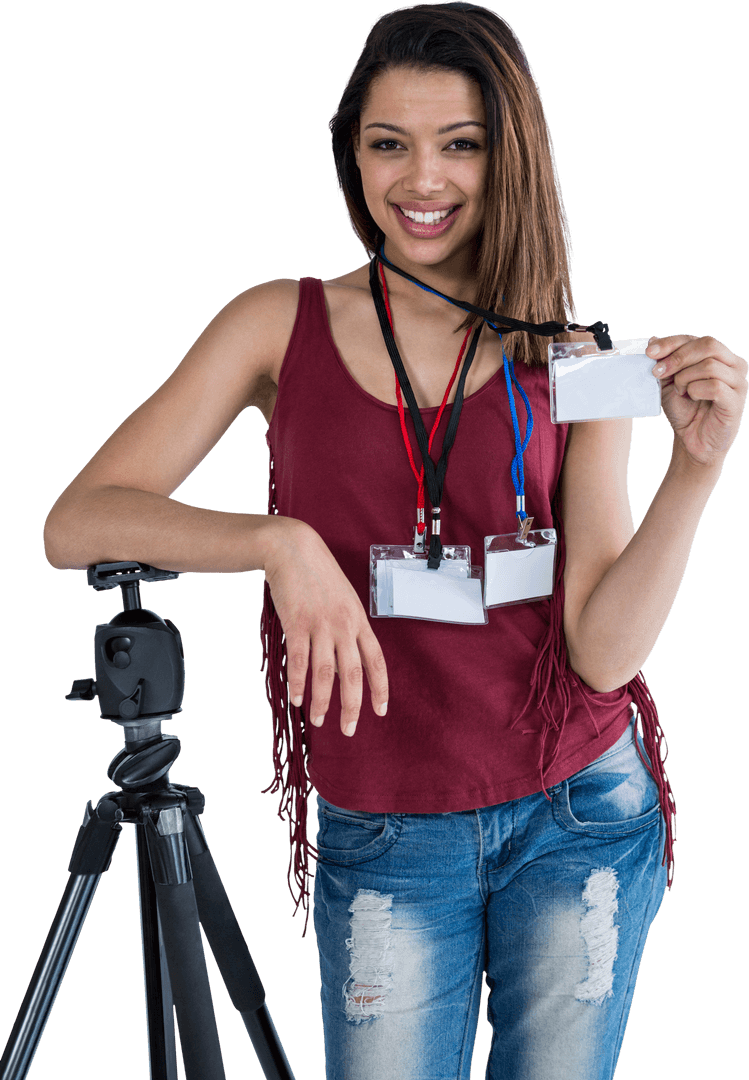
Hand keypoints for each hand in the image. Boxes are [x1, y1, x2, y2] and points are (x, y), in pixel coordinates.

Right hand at [263, 518, 388, 736]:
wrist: (293, 548)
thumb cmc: (318, 574)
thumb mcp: (344, 598)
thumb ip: (347, 625)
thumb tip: (346, 654)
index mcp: (359, 620)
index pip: (376, 661)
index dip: (380, 689)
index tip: (380, 711)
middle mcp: (344, 625)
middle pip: (353, 674)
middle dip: (352, 706)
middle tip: (348, 729)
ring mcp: (320, 624)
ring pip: (326, 672)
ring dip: (323, 700)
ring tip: (319, 719)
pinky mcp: (296, 623)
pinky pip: (298, 660)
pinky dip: (297, 682)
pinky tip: (296, 698)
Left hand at [646, 335, 747, 466]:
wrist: (692, 440)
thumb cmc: (684, 410)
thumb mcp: (669, 382)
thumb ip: (664, 362)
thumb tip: (653, 339)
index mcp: (720, 356)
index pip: (697, 339)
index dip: (672, 343)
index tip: (649, 352)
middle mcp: (734, 364)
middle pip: (708, 345)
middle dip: (677, 357)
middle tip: (658, 372)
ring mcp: (738, 382)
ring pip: (709, 365)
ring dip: (685, 378)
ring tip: (680, 391)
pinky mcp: (736, 400)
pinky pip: (715, 386)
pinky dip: (696, 391)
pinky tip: (691, 397)